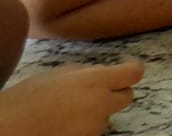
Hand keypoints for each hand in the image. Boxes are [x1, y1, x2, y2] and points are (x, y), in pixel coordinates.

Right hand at [0, 59, 143, 135]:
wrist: (10, 130)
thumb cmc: (27, 99)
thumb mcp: (57, 74)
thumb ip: (84, 73)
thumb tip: (100, 73)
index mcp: (96, 81)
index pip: (133, 73)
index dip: (132, 69)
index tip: (127, 68)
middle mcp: (101, 104)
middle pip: (127, 97)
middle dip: (116, 93)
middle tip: (98, 91)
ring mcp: (94, 126)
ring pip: (107, 115)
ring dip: (97, 111)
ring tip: (70, 110)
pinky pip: (92, 130)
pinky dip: (84, 126)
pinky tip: (65, 123)